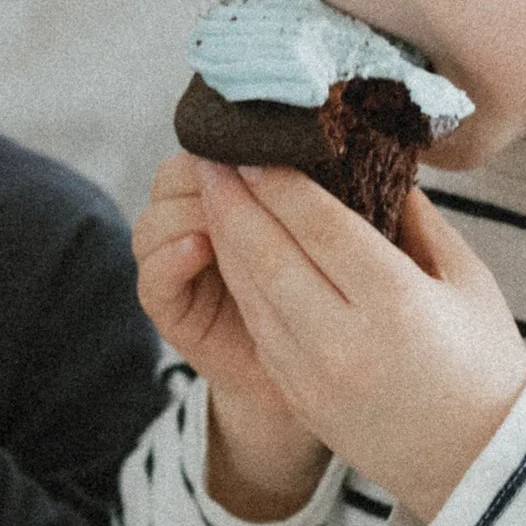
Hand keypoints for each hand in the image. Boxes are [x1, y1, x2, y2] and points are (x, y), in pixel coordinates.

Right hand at [134, 153, 326, 518]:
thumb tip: (373, 145)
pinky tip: (199, 246)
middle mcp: (204, 224)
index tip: (267, 136)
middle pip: (177, 173)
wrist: (329, 390)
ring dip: (185, 209)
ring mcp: (183, 268)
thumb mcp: (358, 252)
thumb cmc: (356, 310)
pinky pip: (152, 281)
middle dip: (206, 170)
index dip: (238, 143)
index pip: (224, 152)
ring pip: (156, 219)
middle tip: (234, 168)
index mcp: (250, 200)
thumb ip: (348, 202)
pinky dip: (169, 258)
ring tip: (217, 209)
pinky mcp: (172, 312)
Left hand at [195, 164, 525, 523]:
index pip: (318, 225)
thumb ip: (417, 219)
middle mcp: (345, 340)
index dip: (278, 182)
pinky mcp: (300, 396)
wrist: (477, 463)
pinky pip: (258, 327)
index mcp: (395, 303)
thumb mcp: (467, 278)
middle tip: (212, 155)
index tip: (251, 145)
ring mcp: (314, 375)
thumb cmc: (483, 359)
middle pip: (269, 254)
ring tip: (214, 193)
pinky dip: (242, 282)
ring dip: (226, 238)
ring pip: (252, 291)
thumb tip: (375, 165)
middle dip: (233, 200)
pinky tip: (234, 249)